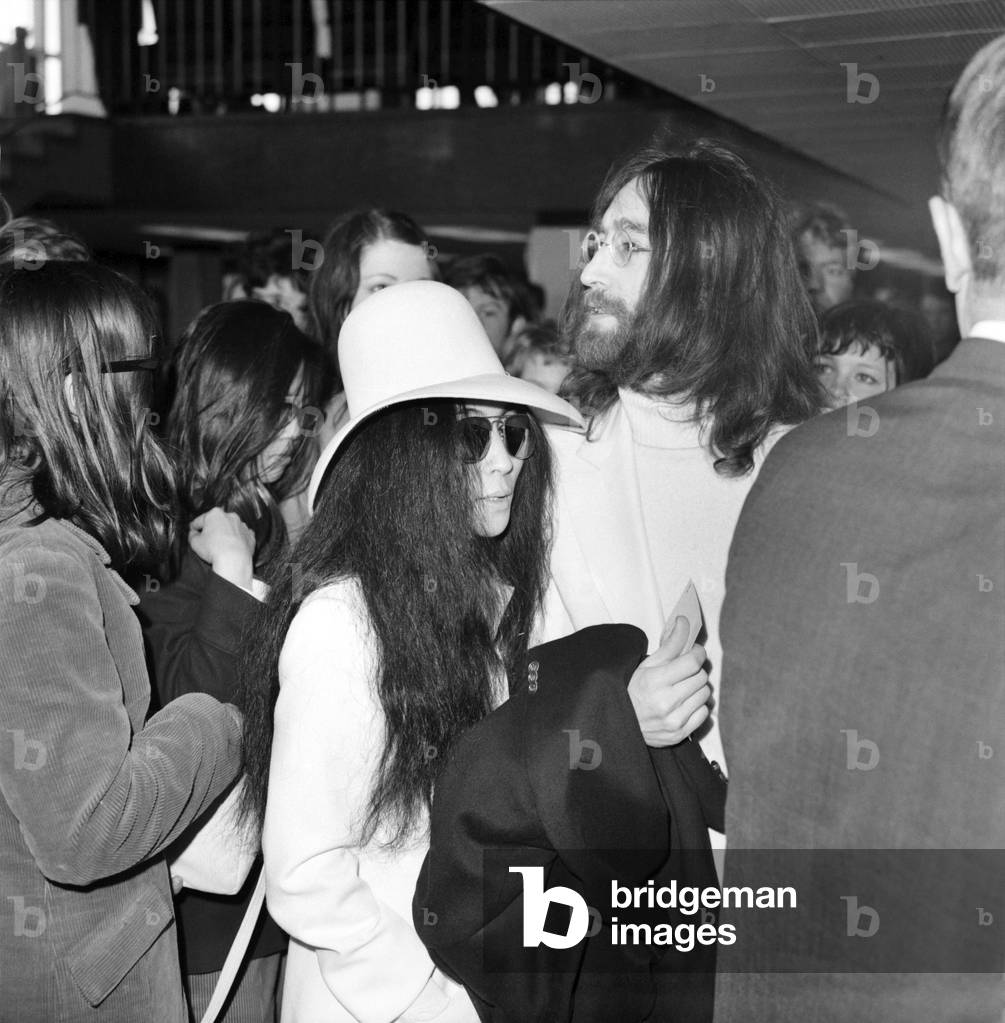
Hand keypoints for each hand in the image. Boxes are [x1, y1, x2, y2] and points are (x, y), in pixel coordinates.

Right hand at [188, 508, 254, 591]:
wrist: (234, 560)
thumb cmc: (213, 549)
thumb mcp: (194, 542)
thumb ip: (192, 535)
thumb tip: (194, 533)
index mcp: (215, 513)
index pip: (200, 520)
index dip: (194, 527)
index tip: (192, 531)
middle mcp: (231, 516)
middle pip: (217, 522)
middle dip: (211, 529)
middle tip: (206, 540)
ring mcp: (242, 525)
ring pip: (230, 528)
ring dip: (225, 534)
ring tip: (220, 545)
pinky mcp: (250, 536)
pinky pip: (241, 536)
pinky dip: (237, 540)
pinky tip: (232, 547)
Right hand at [628, 616, 710, 746]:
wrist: (622, 723)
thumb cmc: (634, 690)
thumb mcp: (647, 664)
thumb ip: (670, 643)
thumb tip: (684, 621)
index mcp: (655, 680)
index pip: (693, 661)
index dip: (697, 653)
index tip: (694, 652)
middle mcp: (665, 702)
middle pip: (701, 677)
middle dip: (695, 671)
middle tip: (684, 671)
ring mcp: (674, 720)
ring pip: (705, 694)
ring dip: (697, 688)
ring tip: (682, 688)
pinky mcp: (680, 734)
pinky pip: (704, 713)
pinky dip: (697, 706)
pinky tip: (684, 704)